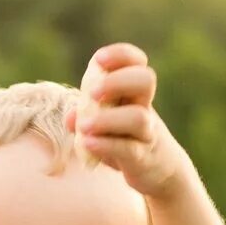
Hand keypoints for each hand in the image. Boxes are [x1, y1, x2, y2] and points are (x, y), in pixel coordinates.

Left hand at [67, 43, 189, 199]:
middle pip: (145, 80)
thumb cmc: (124, 138)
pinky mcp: (142, 157)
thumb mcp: (104, 123)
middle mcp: (144, 106)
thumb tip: (69, 116)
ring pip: (138, 118)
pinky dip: (105, 145)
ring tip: (84, 126)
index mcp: (134, 91)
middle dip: (117, 81)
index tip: (98, 59)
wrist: (156, 169)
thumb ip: (86, 115)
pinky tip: (86, 143)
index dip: (120, 55)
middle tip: (93, 93)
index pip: (137, 62)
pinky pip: (128, 149)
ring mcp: (146, 132)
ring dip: (107, 119)